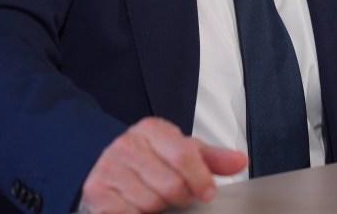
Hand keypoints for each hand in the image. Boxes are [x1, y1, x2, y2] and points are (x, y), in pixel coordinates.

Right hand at [78, 117, 246, 213]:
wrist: (104, 160)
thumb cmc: (148, 156)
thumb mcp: (179, 149)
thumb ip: (211, 157)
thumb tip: (239, 161)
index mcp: (151, 130)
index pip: (183, 155)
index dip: (200, 179)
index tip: (207, 192)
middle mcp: (127, 146)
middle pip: (169, 185)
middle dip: (179, 195)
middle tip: (177, 194)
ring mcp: (109, 169)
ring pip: (150, 203)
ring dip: (158, 207)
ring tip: (154, 196)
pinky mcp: (97, 192)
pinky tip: (138, 205)